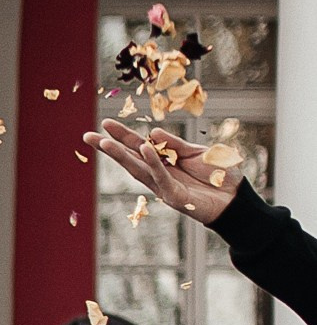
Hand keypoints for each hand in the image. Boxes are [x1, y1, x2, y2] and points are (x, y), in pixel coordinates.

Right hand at [91, 121, 239, 226]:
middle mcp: (160, 175)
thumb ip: (175, 144)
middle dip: (109, 147)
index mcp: (165, 162)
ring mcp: (165, 187)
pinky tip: (142, 148)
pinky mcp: (176, 197)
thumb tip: (151, 133)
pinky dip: (152, 162)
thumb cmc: (219, 176)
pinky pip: (161, 177)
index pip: (139, 146)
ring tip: (104, 142)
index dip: (122, 135)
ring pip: (139, 169)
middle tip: (87, 136)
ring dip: (121, 155)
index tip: (104, 124)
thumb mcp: (197, 153)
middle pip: (130, 158)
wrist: (238, 200)